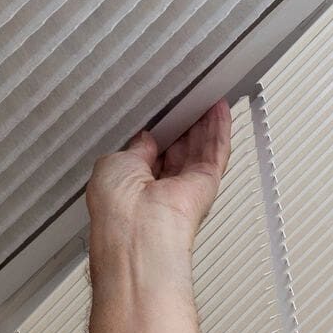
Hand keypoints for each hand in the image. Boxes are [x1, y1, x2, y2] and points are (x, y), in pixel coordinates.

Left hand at [85, 101, 231, 278]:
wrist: (139, 235)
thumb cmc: (116, 209)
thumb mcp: (113, 164)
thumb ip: (133, 148)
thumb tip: (146, 138)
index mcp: (131, 185)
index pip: (148, 154)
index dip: (157, 132)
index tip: (164, 111)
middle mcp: (160, 188)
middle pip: (178, 149)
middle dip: (183, 124)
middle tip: (188, 99)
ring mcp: (185, 186)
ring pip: (200, 148)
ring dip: (204, 123)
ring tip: (206, 97)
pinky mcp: (206, 184)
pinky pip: (215, 152)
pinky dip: (219, 129)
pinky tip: (219, 110)